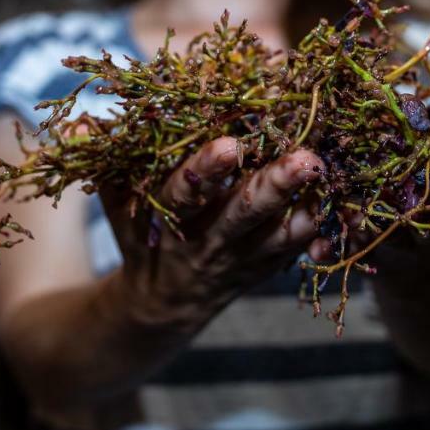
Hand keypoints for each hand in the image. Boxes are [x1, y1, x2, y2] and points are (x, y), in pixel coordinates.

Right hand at [102, 137, 322, 326]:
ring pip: (278, 234)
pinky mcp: (267, 268)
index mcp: (169, 222)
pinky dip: (321, 234)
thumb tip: (84, 124)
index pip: (185, 193)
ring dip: (306, 207)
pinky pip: (298, 253)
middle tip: (306, 157)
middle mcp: (208, 242)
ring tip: (332, 179)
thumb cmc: (139, 236)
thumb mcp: (115, 205)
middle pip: (244, 214)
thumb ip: (105, 164)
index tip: (229, 143)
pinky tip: (345, 211)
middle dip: (274, 185)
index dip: (205, 170)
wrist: (160, 306)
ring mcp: (242, 259)